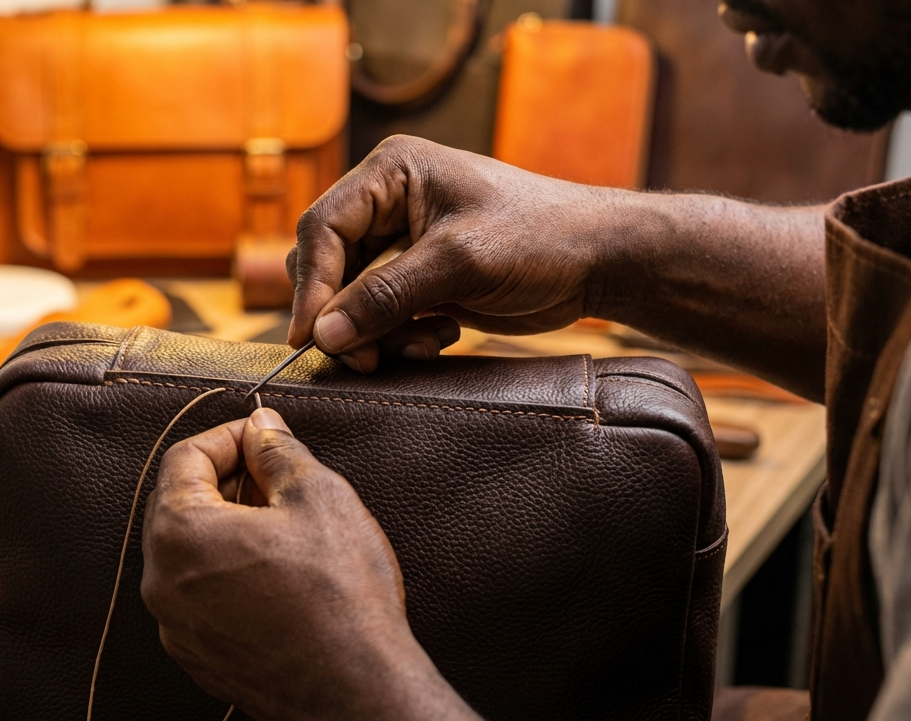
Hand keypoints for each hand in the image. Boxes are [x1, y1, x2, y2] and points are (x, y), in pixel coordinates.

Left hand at [142, 408, 524, 720]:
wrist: (356, 689)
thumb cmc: (339, 594)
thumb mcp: (318, 496)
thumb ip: (278, 452)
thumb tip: (262, 429)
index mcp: (180, 532)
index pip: (185, 457)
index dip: (228, 437)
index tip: (263, 438)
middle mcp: (162, 581)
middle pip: (180, 505)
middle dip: (226, 482)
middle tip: (277, 479)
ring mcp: (176, 626)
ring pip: (191, 554)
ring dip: (228, 529)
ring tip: (284, 528)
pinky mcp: (198, 657)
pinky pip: (201, 597)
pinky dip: (228, 575)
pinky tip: (277, 576)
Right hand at [287, 135, 615, 372]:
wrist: (601, 261)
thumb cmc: (540, 239)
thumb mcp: (458, 263)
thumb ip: (385, 297)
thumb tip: (322, 335)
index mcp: (392, 172)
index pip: (322, 228)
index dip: (312, 286)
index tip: (309, 337)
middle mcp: (389, 201)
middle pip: (330, 266)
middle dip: (344, 317)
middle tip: (361, 359)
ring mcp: (403, 242)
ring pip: (352, 298)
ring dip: (377, 333)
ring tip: (422, 344)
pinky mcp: (421, 278)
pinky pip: (382, 315)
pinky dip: (401, 336)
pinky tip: (443, 335)